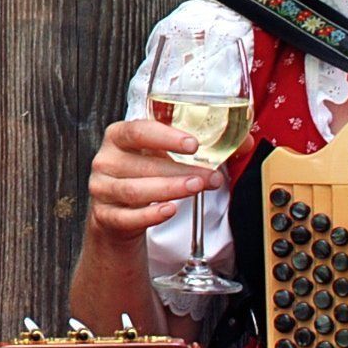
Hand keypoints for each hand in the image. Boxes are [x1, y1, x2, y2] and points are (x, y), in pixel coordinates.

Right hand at [84, 118, 224, 241]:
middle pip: (143, 165)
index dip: (165, 136)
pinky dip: (151, 214)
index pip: (137, 131)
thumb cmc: (146, 174)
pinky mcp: (105, 216)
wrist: (119, 212)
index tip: (193, 144)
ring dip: (170, 189)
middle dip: (181, 170)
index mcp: (119, 137)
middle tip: (210, 176)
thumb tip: (245, 141)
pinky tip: (170, 210)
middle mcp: (106, 161)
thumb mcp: (167, 155)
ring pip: (136, 191)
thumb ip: (205, 145)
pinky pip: (128, 217)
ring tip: (197, 188)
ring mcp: (102, 189)